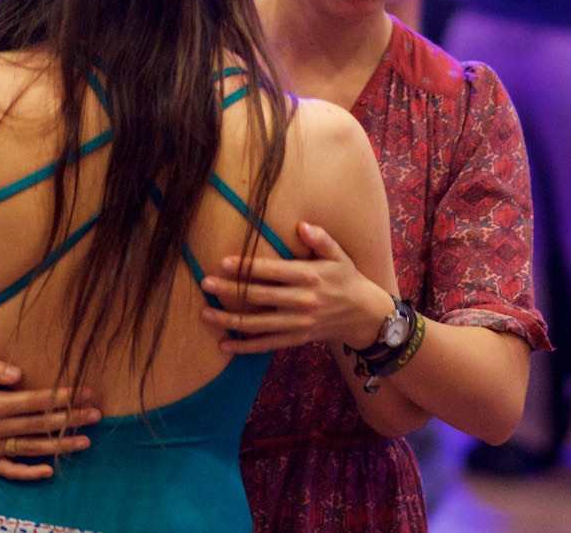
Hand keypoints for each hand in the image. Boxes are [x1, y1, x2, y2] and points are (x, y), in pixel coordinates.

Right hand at [0, 354, 100, 480]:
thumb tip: (18, 374)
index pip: (34, 401)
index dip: (61, 397)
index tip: (85, 392)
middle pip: (37, 425)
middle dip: (69, 419)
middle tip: (96, 414)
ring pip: (29, 449)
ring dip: (58, 445)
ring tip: (85, 441)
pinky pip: (7, 471)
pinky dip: (27, 473)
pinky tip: (48, 471)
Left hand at [199, 222, 393, 353]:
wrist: (365, 315)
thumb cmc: (347, 278)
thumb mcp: (339, 255)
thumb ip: (321, 239)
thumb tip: (302, 225)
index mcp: (310, 276)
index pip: (273, 271)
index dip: (248, 267)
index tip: (224, 263)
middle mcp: (302, 301)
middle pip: (260, 296)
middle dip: (231, 291)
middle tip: (205, 284)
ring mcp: (298, 323)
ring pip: (259, 323)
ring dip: (230, 320)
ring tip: (205, 314)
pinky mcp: (297, 339)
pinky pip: (268, 344)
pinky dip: (246, 346)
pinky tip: (225, 345)